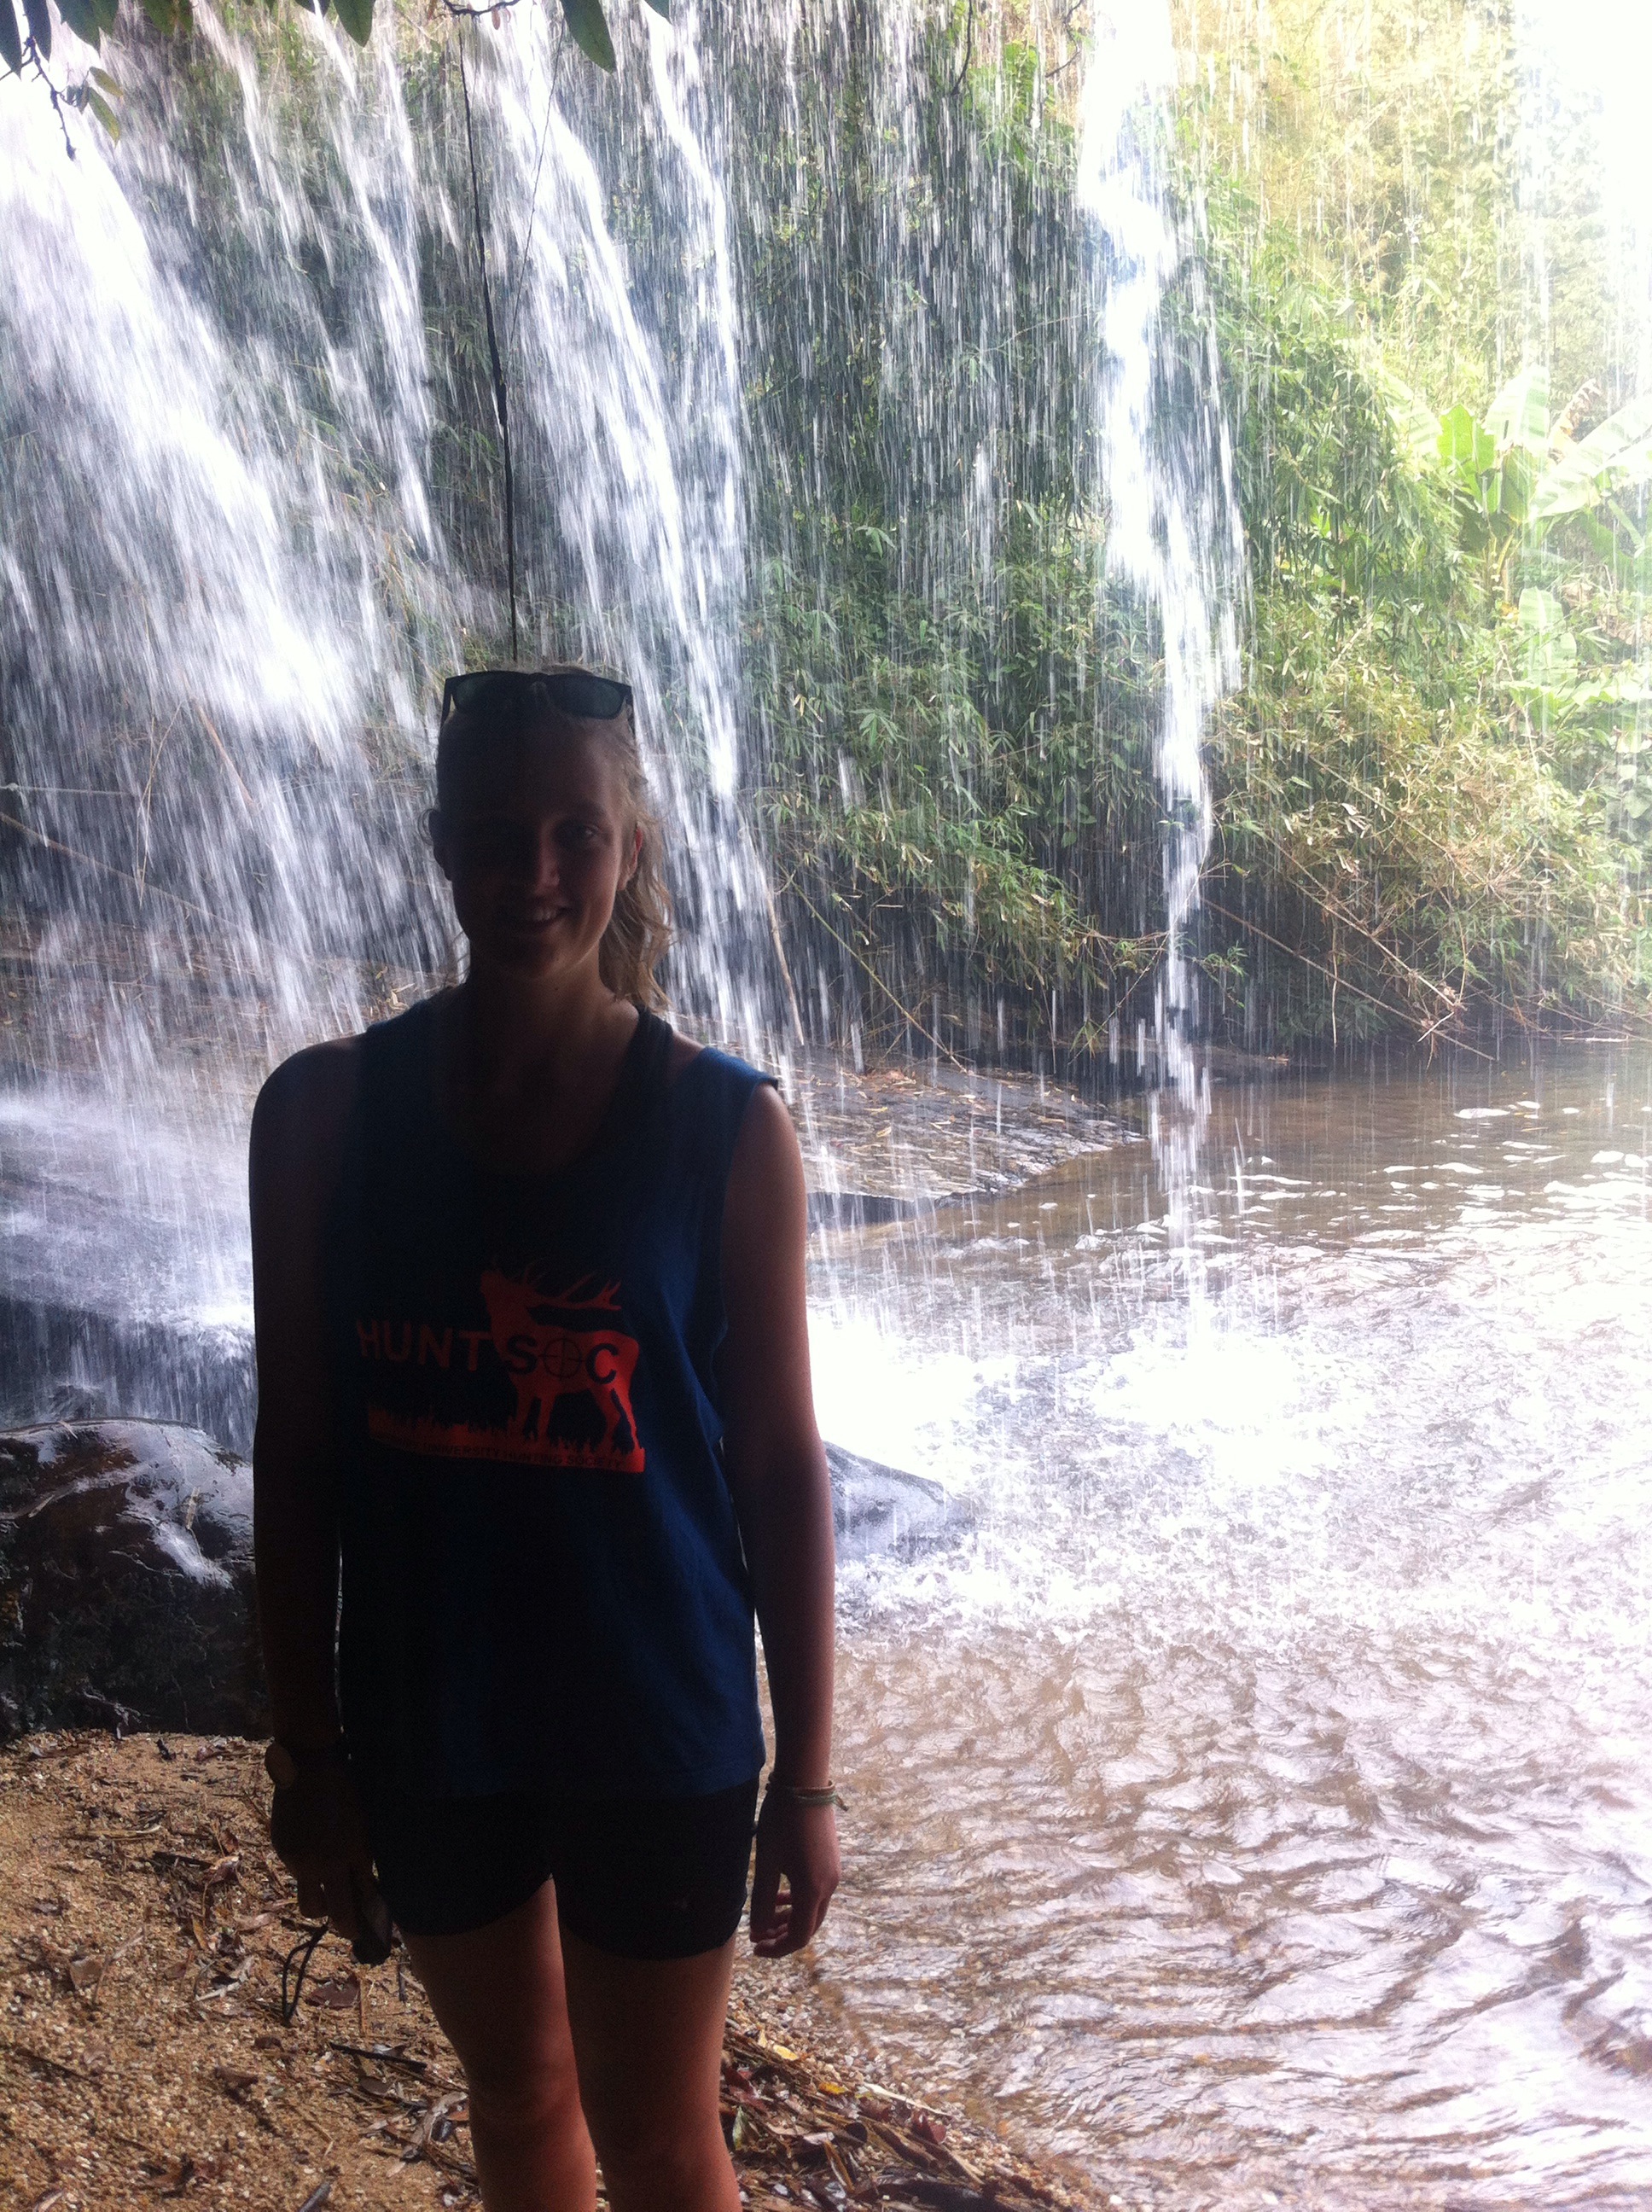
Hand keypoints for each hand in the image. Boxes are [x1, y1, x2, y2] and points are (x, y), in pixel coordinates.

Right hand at [269, 1762, 379, 1944]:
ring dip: (318, 1896)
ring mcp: (297, 1858)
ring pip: (306, 1895)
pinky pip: (295, 1871)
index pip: (355, 1900)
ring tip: (329, 1880)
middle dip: (337, 1922)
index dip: (360, 1919)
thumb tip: (364, 1887)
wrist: (307, 1766)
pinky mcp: (281, 1850)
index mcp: (347, 1854)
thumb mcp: (362, 1824)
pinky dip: (306, 1868)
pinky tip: (313, 1847)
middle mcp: (320, 1863)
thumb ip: (360, 1858)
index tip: (365, 1928)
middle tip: (346, 1922)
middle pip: (324, 1912)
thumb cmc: (345, 1790)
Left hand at [749, 1789, 839, 1956]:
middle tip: (759, 1935)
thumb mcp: (767, 1862)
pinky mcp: (832, 1861)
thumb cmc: (781, 1822)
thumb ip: (762, 1900)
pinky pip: (818, 1892)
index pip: (799, 1937)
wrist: (804, 1783)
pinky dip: (800, 1901)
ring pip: (814, 1909)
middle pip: (809, 1926)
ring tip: (767, 1915)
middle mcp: (829, 1885)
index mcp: (812, 1890)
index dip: (777, 1948)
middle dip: (783, 1936)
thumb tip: (757, 1931)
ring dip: (791, 1918)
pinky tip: (782, 1893)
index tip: (756, 1947)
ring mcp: (833, 1873)